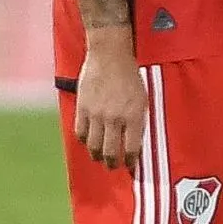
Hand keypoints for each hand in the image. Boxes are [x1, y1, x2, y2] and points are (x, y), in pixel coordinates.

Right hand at [74, 32, 145, 168]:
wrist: (110, 57)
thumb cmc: (130, 78)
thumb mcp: (142, 100)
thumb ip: (138, 121)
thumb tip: (134, 142)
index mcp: (134, 116)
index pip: (131, 149)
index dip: (130, 162)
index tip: (130, 165)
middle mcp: (114, 118)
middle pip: (110, 152)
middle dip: (112, 164)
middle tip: (114, 166)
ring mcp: (96, 114)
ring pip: (93, 146)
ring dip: (97, 155)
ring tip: (100, 157)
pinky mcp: (82, 108)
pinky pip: (80, 132)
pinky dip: (84, 140)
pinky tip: (88, 141)